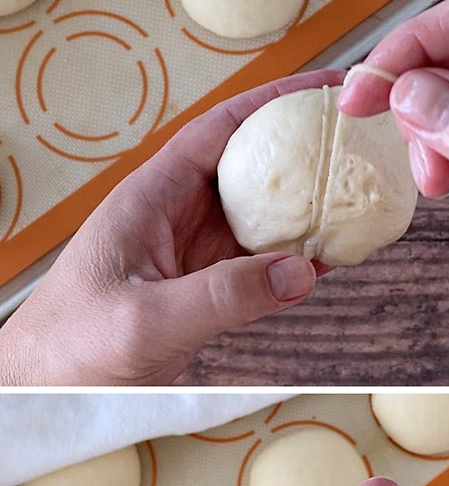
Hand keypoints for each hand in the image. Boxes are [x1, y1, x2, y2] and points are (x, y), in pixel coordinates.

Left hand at [0, 71, 345, 386]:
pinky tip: (334, 259)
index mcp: (152, 198)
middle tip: (358, 140)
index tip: (324, 91)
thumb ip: (223, 296)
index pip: (219, 131)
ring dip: (310, 209)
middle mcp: (178, 217)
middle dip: (303, 149)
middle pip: (252, 167)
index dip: (273, 103)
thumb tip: (298, 271)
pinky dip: (302, 260)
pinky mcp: (210, 290)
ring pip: (265, 216)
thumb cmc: (73, 349)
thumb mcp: (147, 320)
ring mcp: (196, 254)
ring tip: (360, 197)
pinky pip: (266, 265)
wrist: (50, 394)